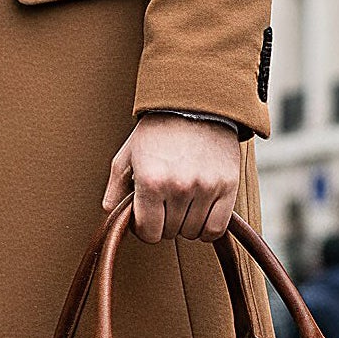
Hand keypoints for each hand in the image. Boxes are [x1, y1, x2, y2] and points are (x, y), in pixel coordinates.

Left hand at [102, 113, 240, 242]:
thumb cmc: (158, 130)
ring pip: (192, 232)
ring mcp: (205, 188)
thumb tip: (111, 212)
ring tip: (183, 203)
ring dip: (185, 224)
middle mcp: (178, 187)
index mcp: (151, 181)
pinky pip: (216, 229)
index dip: (145, 228)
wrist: (196, 105)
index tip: (147, 217)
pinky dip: (207, 228)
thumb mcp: (128, 154)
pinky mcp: (227, 186)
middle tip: (165, 203)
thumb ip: (115, 187)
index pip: (148, 232)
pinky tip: (200, 213)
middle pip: (170, 233)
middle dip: (164, 222)